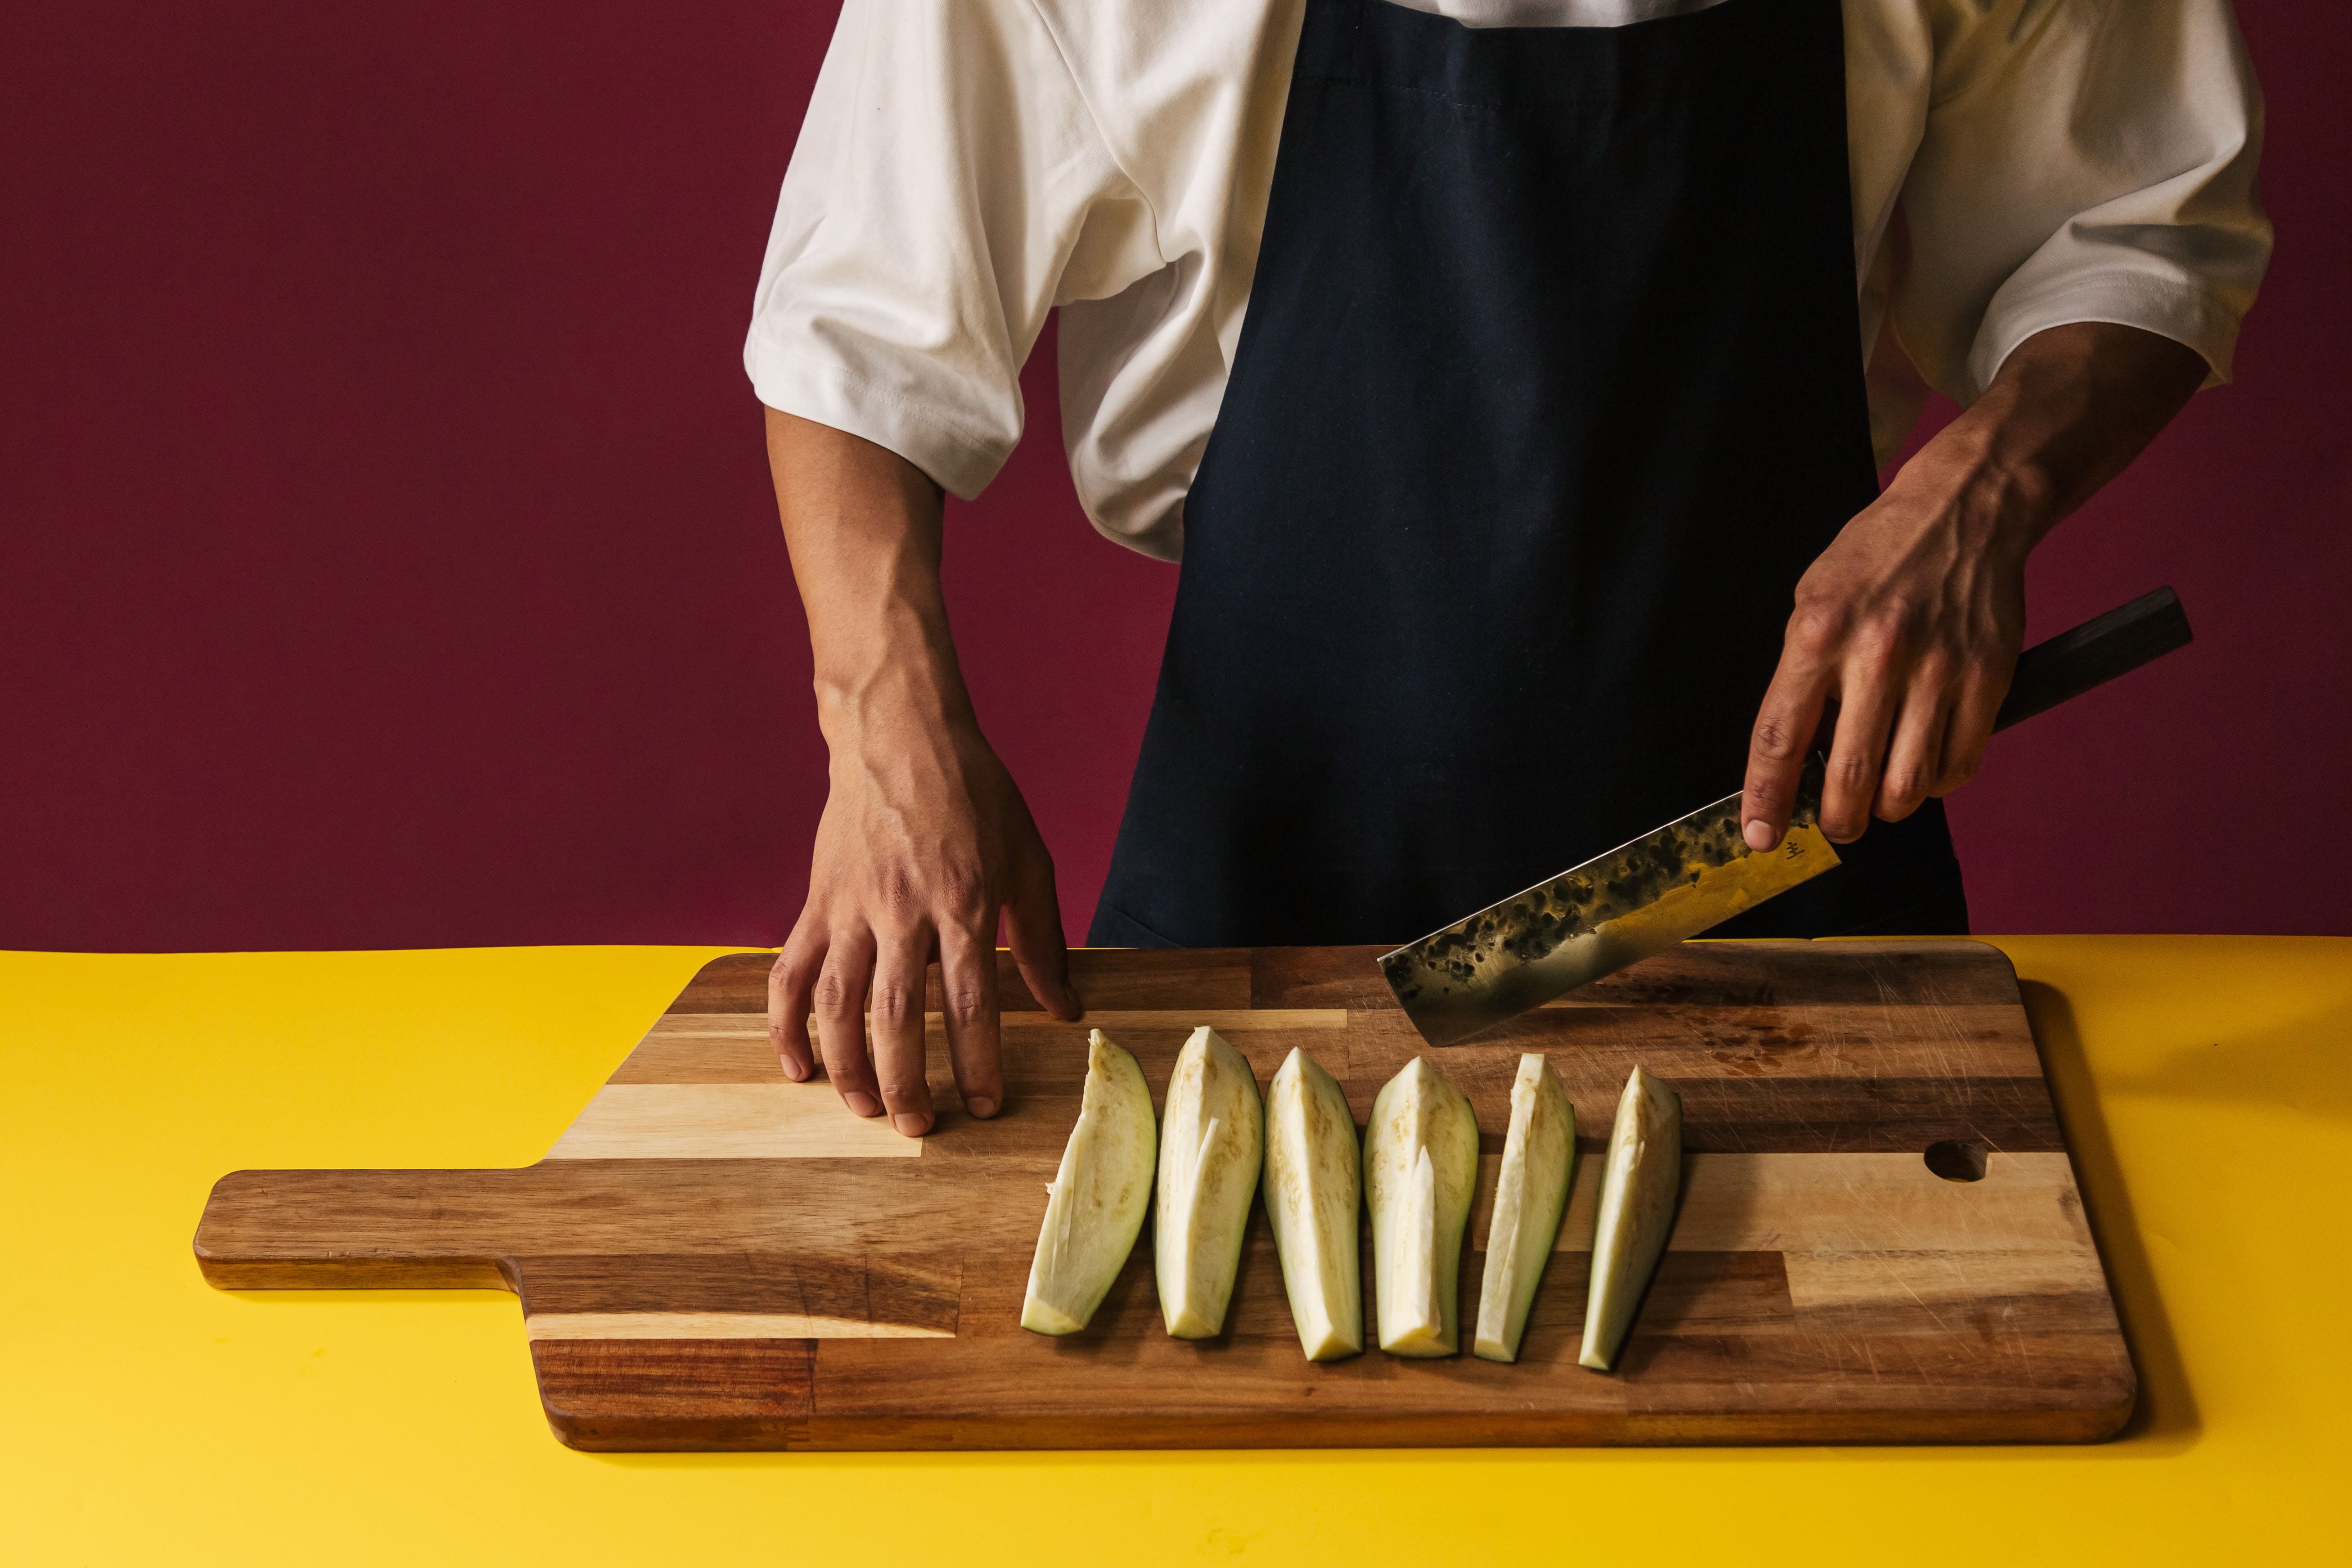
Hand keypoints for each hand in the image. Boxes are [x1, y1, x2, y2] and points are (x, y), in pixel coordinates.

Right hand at [771, 714, 1078, 1135]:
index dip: (977, 1061)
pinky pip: (790, 972)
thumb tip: (1064, 1008)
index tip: (985, 1106)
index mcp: (964, 900)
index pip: (970, 1001)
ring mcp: (851, 907)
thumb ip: (1044, 940)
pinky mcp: (817, 902)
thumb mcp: (1028, 859)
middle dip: (907, 1080)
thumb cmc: (975, 795)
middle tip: (919, 1125)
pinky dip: (785, 1023)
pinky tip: (797, 1066)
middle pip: (896, 1014)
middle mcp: (903, 910)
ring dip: (847, 1064)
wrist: (901, 735)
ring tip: (864, 1107)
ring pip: (837, 1002)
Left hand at [1740, 321, 2207, 852]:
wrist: (1965, 508)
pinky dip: (1938, 782)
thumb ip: (1800, 672)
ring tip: (1879, 797)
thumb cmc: (1879, 555)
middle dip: (1837, 821)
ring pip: (1909, 783)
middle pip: (1849, 775)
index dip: (1766, 796)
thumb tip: (1791, 752)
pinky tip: (1925, 766)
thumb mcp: (1813, 597)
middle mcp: (1877, 652)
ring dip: (1888, 808)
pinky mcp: (1989, 675)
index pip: (1781, 735)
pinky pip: (1961, 762)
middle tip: (1834, 826)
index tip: (1758, 835)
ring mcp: (1939, 667)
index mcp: (1818, 631)